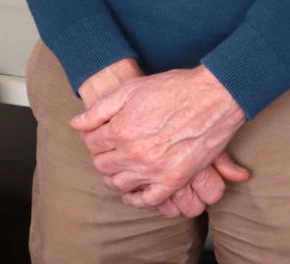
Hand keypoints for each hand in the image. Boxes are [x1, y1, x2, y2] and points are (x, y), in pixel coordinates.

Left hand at [71, 66, 247, 209]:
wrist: (213, 96)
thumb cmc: (172, 88)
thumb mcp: (131, 89)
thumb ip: (100, 109)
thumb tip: (76, 124)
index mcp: (120, 130)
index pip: (92, 144)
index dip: (93, 139)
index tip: (100, 136)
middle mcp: (133, 153)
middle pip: (103, 166)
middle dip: (102, 157)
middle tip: (110, 151)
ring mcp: (153, 169)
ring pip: (120, 184)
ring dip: (115, 178)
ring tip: (120, 169)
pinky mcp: (174, 180)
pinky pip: (148, 200)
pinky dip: (137, 199)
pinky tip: (134, 192)